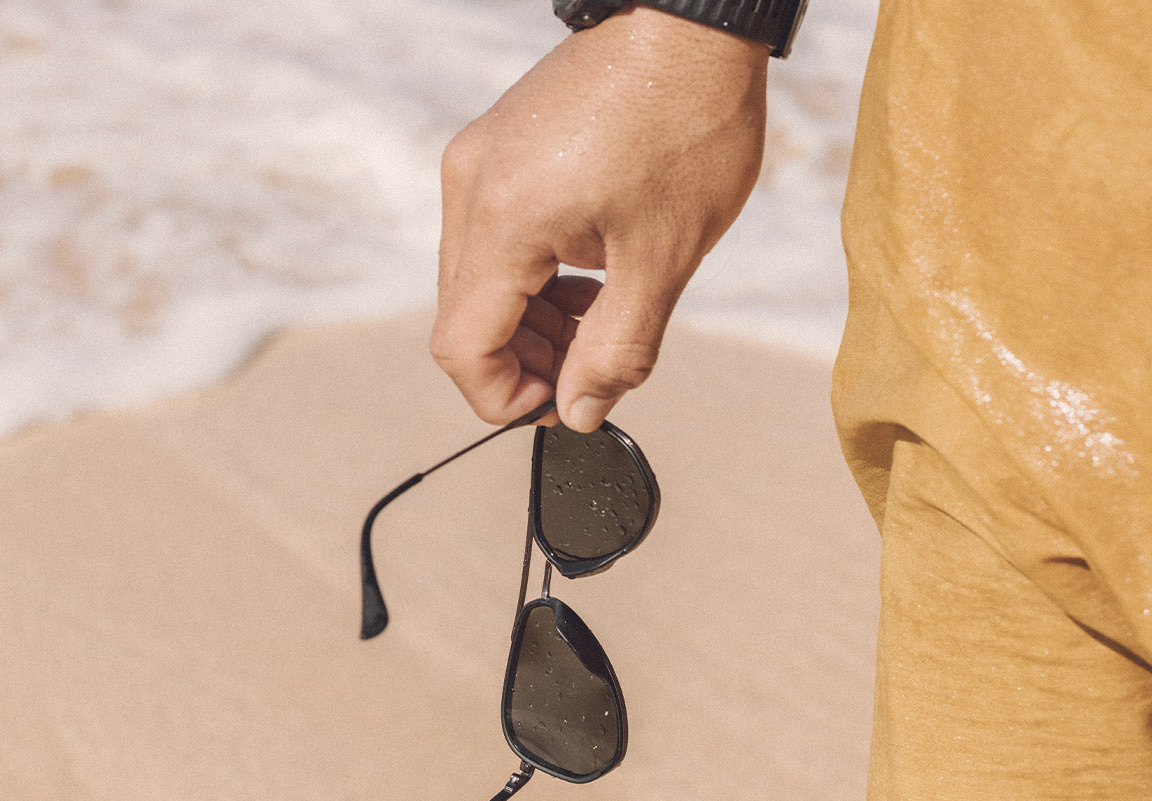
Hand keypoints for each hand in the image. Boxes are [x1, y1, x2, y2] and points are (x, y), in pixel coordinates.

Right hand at [431, 6, 768, 430]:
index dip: (504, 398)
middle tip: (593, 368)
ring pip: (477, 282)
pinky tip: (591, 276)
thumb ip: (617, 348)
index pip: (462, 347)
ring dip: (531, 323)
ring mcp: (478, 164)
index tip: (562, 406)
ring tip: (603, 321)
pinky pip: (493, 238)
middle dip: (524, 362)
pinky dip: (533, 277)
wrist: (690, 17)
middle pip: (465, 319)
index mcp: (504, 218)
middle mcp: (471, 188)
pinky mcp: (497, 150)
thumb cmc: (687, 119)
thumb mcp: (665, 256)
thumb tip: (582, 410)